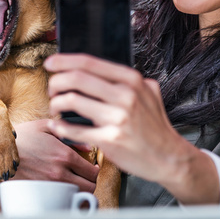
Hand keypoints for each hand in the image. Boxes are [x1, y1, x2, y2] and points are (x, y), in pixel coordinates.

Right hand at [0, 119, 98, 192]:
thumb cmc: (22, 136)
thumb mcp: (46, 126)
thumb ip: (69, 132)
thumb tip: (87, 144)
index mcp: (65, 155)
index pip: (92, 171)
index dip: (96, 169)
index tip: (93, 167)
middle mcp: (60, 172)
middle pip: (89, 186)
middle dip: (92, 181)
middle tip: (88, 175)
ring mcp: (50, 184)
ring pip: (77, 195)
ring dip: (81, 189)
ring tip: (77, 181)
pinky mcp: (40, 191)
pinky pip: (60, 198)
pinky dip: (65, 194)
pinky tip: (63, 186)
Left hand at [44, 53, 218, 203]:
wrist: (169, 157)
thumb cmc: (155, 126)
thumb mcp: (149, 92)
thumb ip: (128, 79)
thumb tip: (100, 70)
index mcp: (131, 80)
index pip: (90, 62)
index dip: (65, 60)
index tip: (50, 63)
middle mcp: (125, 96)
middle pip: (77, 78)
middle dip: (56, 81)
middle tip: (52, 88)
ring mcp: (117, 118)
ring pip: (72, 101)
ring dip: (56, 103)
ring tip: (56, 107)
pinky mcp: (110, 140)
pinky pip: (75, 130)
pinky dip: (60, 126)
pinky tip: (57, 125)